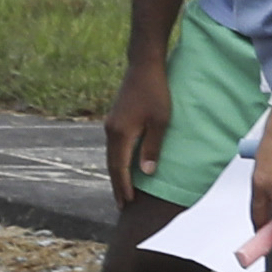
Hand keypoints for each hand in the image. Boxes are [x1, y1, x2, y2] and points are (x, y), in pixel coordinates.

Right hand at [100, 53, 173, 202]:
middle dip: (117, 185)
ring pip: (111, 156)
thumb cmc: (156, 92)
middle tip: (122, 205)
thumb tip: (146, 173)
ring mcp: (111, 124)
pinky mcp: (115, 119)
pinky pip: (114, 147)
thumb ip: (152, 148)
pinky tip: (123, 166)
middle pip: (112, 165)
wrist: (144, 66)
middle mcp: (111, 131)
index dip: (124, 187)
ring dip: (117, 174)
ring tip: (122, 190)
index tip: (127, 203)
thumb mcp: (160, 122)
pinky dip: (118, 161)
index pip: (120, 168)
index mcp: (121, 133)